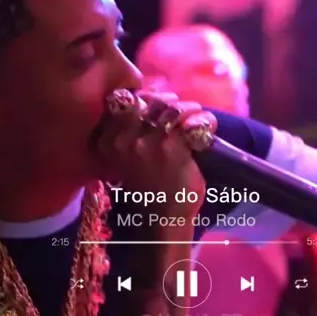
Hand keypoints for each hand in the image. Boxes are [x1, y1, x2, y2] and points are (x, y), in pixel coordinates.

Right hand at [97, 89, 216, 237]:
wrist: (163, 218)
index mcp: (109, 140)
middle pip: (148, 100)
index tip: (157, 103)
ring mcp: (148, 142)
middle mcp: (124, 138)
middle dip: (167, 100)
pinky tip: (208, 125)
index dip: (144, 97)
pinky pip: (190, 121)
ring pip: (170, 107)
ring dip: (188, 108)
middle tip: (180, 108)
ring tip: (195, 114)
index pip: (124, 101)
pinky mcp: (172, 148)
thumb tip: (151, 100)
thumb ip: (131, 130)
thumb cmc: (148, 188)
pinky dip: (204, 120)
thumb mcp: (127, 157)